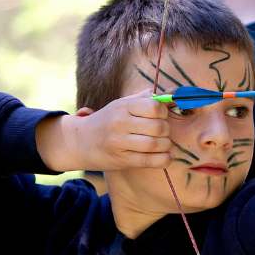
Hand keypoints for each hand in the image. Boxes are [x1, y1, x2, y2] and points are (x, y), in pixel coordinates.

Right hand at [35, 88, 173, 172]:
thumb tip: (174, 94)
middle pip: (158, 127)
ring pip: (155, 144)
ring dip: (166, 145)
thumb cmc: (109, 121)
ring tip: (164, 144)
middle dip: (167, 131)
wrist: (81, 142)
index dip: (164, 112)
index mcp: (123, 106)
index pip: (154, 107)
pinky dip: (164, 160)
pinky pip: (149, 161)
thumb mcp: (123, 104)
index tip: (162, 117)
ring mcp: (119, 142)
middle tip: (163, 132)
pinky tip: (167, 157)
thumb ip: (146, 98)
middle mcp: (120, 123)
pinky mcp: (121, 160)